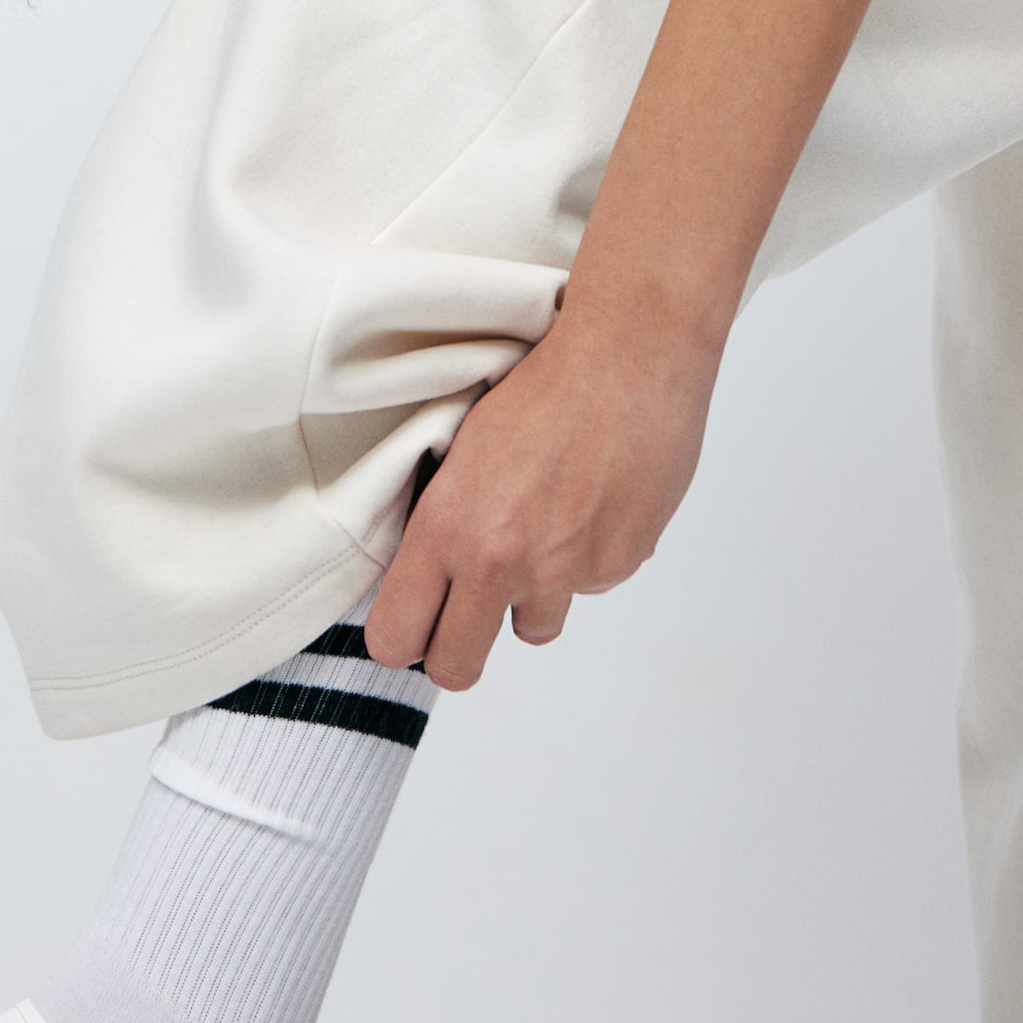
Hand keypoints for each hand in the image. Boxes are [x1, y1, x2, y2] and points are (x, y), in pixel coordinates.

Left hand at [364, 301, 720, 689]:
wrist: (627, 356)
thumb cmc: (543, 385)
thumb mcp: (463, 450)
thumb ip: (445, 523)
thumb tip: (430, 575)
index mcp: (446, 527)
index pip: (395, 635)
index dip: (402, 636)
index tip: (411, 624)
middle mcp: (500, 562)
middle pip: (456, 667)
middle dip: (457, 651)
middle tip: (466, 618)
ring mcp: (563, 572)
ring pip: (532, 627)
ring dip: (533, 596)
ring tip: (545, 527)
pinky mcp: (616, 567)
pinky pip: (588, 587)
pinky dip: (587, 559)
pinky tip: (593, 501)